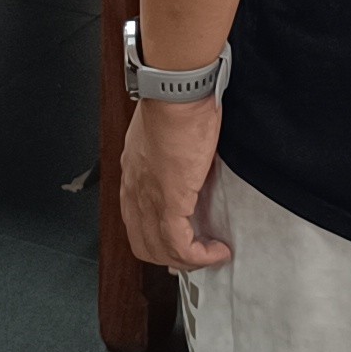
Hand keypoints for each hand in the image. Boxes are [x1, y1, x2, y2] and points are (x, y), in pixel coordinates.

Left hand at [119, 94, 230, 269]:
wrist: (176, 91)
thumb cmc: (174, 99)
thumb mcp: (164, 131)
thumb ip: (168, 151)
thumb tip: (185, 159)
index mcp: (133, 172)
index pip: (135, 221)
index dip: (156, 239)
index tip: (178, 243)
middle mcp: (135, 190)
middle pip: (143, 244)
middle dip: (171, 258)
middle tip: (196, 256)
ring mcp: (149, 198)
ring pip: (160, 251)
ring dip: (189, 261)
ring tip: (211, 254)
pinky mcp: (170, 201)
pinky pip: (180, 245)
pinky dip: (200, 256)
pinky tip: (217, 250)